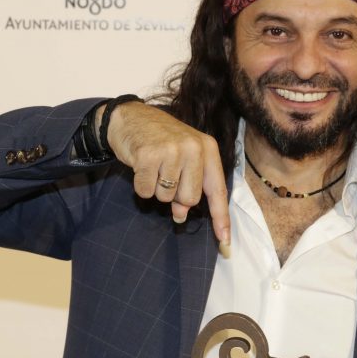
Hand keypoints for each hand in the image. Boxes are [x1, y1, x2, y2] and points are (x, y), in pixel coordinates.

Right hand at [102, 102, 230, 247]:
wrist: (131, 117)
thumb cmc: (161, 140)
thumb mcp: (183, 159)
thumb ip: (189, 186)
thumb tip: (181, 215)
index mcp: (208, 148)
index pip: (217, 190)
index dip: (220, 217)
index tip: (225, 241)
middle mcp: (193, 148)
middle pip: (189, 199)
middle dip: (175, 195)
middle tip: (165, 175)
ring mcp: (171, 150)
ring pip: (166, 197)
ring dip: (156, 188)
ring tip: (153, 167)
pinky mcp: (148, 155)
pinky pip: (146, 191)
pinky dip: (140, 185)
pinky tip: (140, 166)